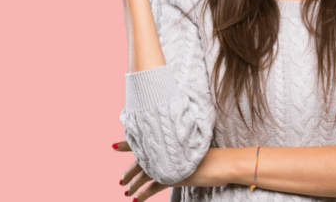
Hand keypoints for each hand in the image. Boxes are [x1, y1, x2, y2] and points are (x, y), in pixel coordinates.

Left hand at [113, 140, 229, 200]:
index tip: (114, 146)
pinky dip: (142, 194)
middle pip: (140, 161)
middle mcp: (166, 152)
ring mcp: (168, 165)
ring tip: (125, 190)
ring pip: (143, 175)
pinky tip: (137, 200)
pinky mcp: (171, 178)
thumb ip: (180, 151)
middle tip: (121, 180)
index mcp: (169, 143)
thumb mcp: (194, 151)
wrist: (221, 164)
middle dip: (128, 171)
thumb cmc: (212, 156)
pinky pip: (151, 188)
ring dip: (133, 184)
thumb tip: (172, 153)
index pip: (144, 141)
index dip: (128, 144)